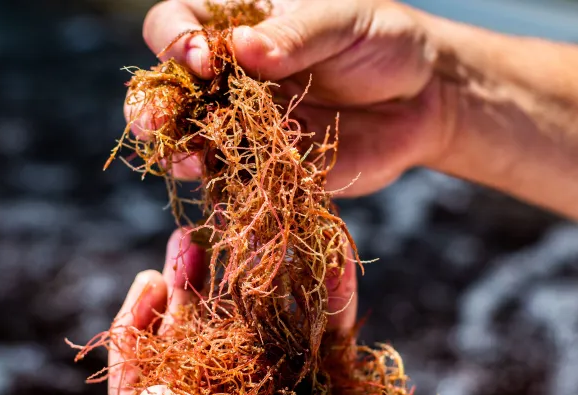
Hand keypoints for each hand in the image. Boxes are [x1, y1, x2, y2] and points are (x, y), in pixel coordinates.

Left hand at [107, 229, 479, 394]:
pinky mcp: (328, 374)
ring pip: (248, 324)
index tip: (150, 284)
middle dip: (187, 289)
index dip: (135, 337)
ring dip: (241, 277)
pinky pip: (318, 322)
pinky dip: (325, 289)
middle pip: (193, 344)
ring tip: (236, 230)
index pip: (145, 391)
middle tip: (187, 240)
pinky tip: (330, 256)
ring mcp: (285, 390)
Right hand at [125, 0, 454, 196]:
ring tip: (187, 161)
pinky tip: (223, 189)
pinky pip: (233, 177)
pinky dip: (223, 185)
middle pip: (170, 88)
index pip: (180, 22)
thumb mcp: (346, 22)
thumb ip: (297, 36)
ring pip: (192, 138)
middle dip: (155, 105)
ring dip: (179, 152)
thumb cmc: (383, 43)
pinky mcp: (265, 165)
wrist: (422, 100)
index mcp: (239, 23)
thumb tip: (243, 49)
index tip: (205, 60)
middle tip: (155, 121)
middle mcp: (230, 76)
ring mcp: (244, 123)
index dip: (177, 40)